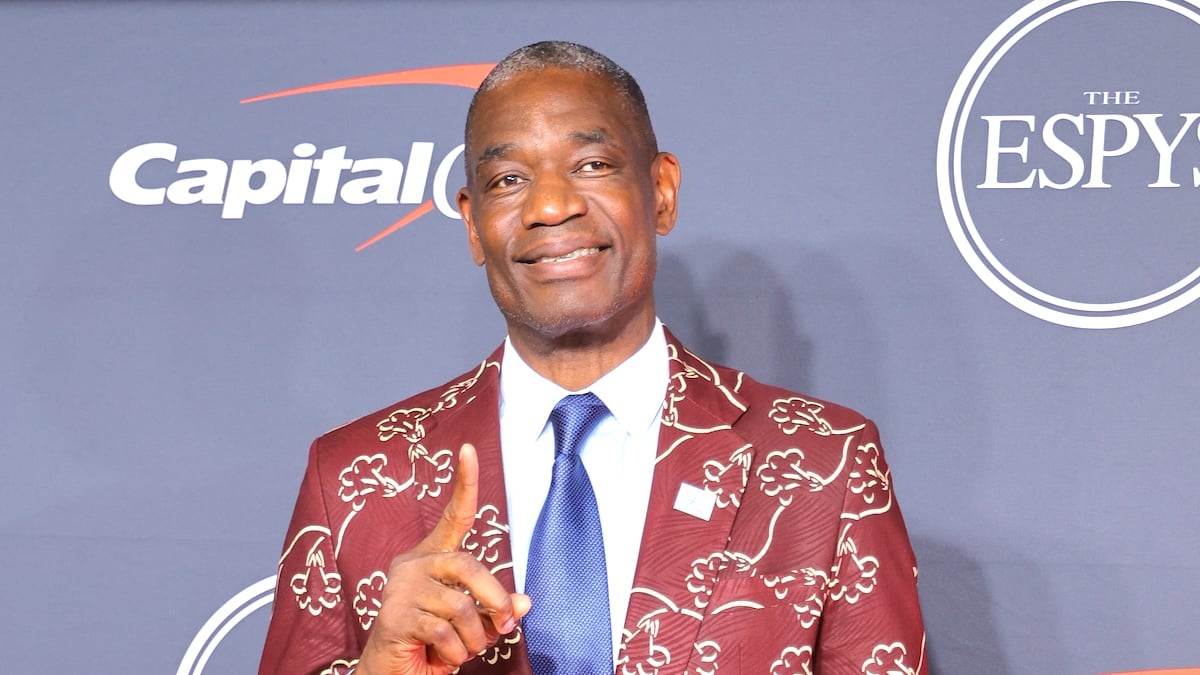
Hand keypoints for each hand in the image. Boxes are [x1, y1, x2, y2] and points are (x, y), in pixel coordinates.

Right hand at [356, 443, 530, 674]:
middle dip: (495, 598)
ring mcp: (400, 589)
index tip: (468, 450)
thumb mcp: (471, 624)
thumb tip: (524, 601)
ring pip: (461, 605)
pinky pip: (444, 630)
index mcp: (432, 557)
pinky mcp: (394, 616)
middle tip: (506, 624)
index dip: (464, 483)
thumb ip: (494, 608)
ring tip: (464, 648)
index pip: (453, 515)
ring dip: (474, 636)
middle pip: (468, 566)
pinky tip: (444, 656)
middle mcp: (413, 565)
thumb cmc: (432, 643)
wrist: (393, 674)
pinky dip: (456, 650)